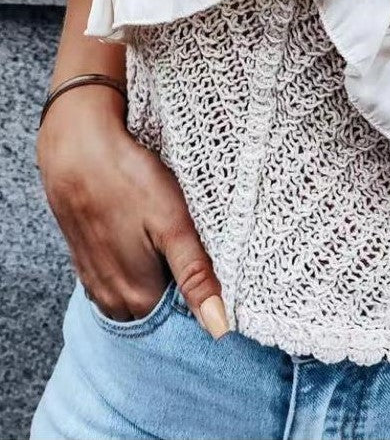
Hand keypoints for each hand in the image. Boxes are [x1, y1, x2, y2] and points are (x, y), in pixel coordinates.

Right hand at [36, 85, 228, 338]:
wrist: (76, 149)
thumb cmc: (129, 181)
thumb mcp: (173, 226)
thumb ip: (195, 277)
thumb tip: (219, 328)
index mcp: (137, 298)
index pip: (182, 323)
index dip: (207, 302)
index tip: (226, 283)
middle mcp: (112, 299)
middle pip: (161, 311)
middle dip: (184, 294)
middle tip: (206, 258)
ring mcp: (96, 279)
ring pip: (140, 294)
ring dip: (161, 278)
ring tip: (176, 246)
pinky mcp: (88, 258)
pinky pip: (121, 276)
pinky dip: (140, 266)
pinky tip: (148, 240)